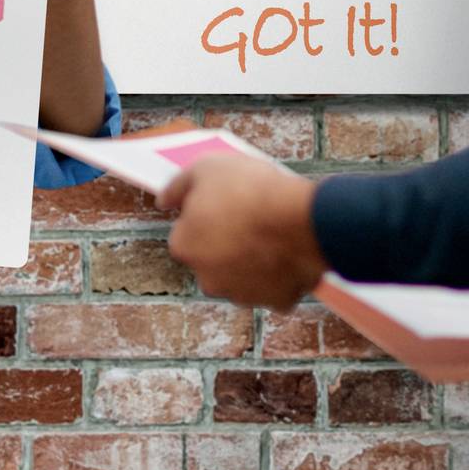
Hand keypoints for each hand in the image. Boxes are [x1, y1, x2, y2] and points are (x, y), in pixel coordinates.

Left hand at [158, 157, 326, 310]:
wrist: (304, 219)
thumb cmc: (253, 191)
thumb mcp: (206, 167)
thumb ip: (178, 186)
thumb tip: (163, 199)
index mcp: (184, 247)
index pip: (186, 233)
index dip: (205, 216)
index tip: (224, 205)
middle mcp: (207, 278)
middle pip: (212, 258)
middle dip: (227, 243)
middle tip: (250, 218)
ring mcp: (243, 294)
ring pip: (243, 276)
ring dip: (253, 259)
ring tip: (273, 232)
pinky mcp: (276, 301)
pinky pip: (276, 288)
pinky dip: (281, 274)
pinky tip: (290, 252)